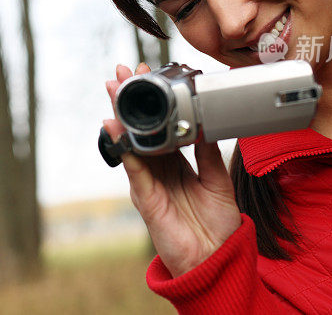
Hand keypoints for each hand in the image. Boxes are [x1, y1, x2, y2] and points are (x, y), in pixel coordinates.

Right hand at [104, 63, 242, 276]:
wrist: (216, 258)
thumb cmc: (217, 225)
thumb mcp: (218, 180)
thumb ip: (209, 153)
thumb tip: (206, 125)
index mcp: (176, 164)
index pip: (159, 127)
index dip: (153, 103)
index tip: (147, 77)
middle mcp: (159, 170)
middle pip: (139, 129)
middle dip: (129, 101)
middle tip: (120, 73)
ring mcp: (149, 183)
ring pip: (130, 142)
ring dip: (120, 115)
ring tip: (113, 90)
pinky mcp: (146, 198)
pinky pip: (133, 168)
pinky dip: (123, 147)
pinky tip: (116, 129)